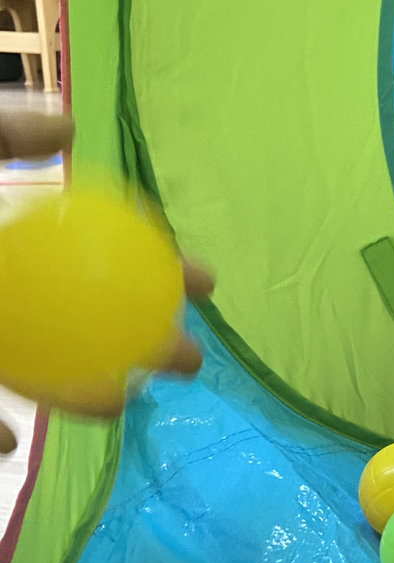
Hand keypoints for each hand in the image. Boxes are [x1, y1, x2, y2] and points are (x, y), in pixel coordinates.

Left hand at [0, 107, 213, 445]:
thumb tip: (72, 125)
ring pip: (35, 367)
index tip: (205, 282)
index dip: (154, 265)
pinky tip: (9, 437)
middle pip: (83, 316)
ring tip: (116, 405)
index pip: (96, 252)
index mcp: (15, 249)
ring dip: (78, 392)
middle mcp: (13, 295)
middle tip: (188, 360)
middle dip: (143, 341)